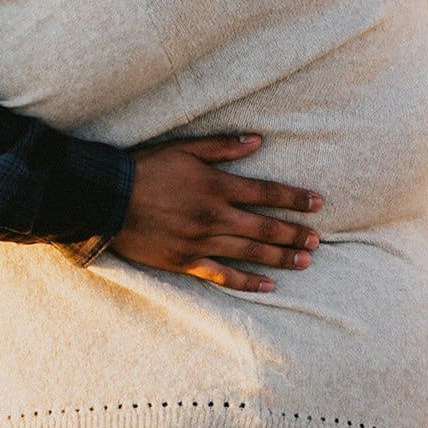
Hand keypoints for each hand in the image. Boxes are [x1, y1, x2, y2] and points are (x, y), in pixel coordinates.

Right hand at [109, 134, 321, 292]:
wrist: (109, 199)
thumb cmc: (146, 168)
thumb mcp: (184, 148)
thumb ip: (222, 146)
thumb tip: (257, 141)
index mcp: (215, 186)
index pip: (265, 192)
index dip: (293, 197)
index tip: (318, 203)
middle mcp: (214, 216)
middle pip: (264, 226)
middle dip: (294, 233)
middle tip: (317, 239)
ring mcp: (202, 242)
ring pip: (250, 252)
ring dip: (280, 256)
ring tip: (305, 260)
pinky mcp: (187, 261)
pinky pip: (224, 276)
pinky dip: (247, 282)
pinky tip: (268, 285)